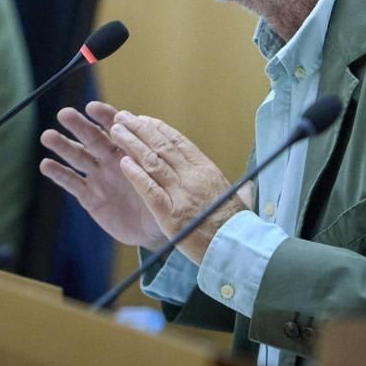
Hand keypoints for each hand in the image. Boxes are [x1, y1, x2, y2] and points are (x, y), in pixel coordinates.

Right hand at [40, 101, 166, 249]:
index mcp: (129, 150)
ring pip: (78, 157)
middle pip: (92, 138)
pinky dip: (59, 174)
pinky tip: (46, 164)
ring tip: (47, 136)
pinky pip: (72, 183)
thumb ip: (149, 158)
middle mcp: (111, 159)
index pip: (116, 127)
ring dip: (62, 146)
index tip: (92, 106)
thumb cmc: (163, 199)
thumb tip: (146, 134)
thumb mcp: (161, 177)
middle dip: (78, 125)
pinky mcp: (89, 197)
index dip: (104, 116)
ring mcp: (98, 177)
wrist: (155, 229)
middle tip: (64, 113)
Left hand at [107, 110, 243, 264]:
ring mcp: (181, 194)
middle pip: (162, 146)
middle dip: (140, 129)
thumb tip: (249, 189)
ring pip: (152, 162)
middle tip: (122, 117)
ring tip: (116, 131)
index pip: (179, 142)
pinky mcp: (170, 214)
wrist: (238, 248)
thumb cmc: (240, 228)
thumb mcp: (240, 203)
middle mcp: (193, 177)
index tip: (144, 119)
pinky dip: (135, 174)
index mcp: (208, 171)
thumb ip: (241, 193)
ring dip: (132, 144)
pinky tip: (123, 162)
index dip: (159, 129)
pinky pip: (149, 190)